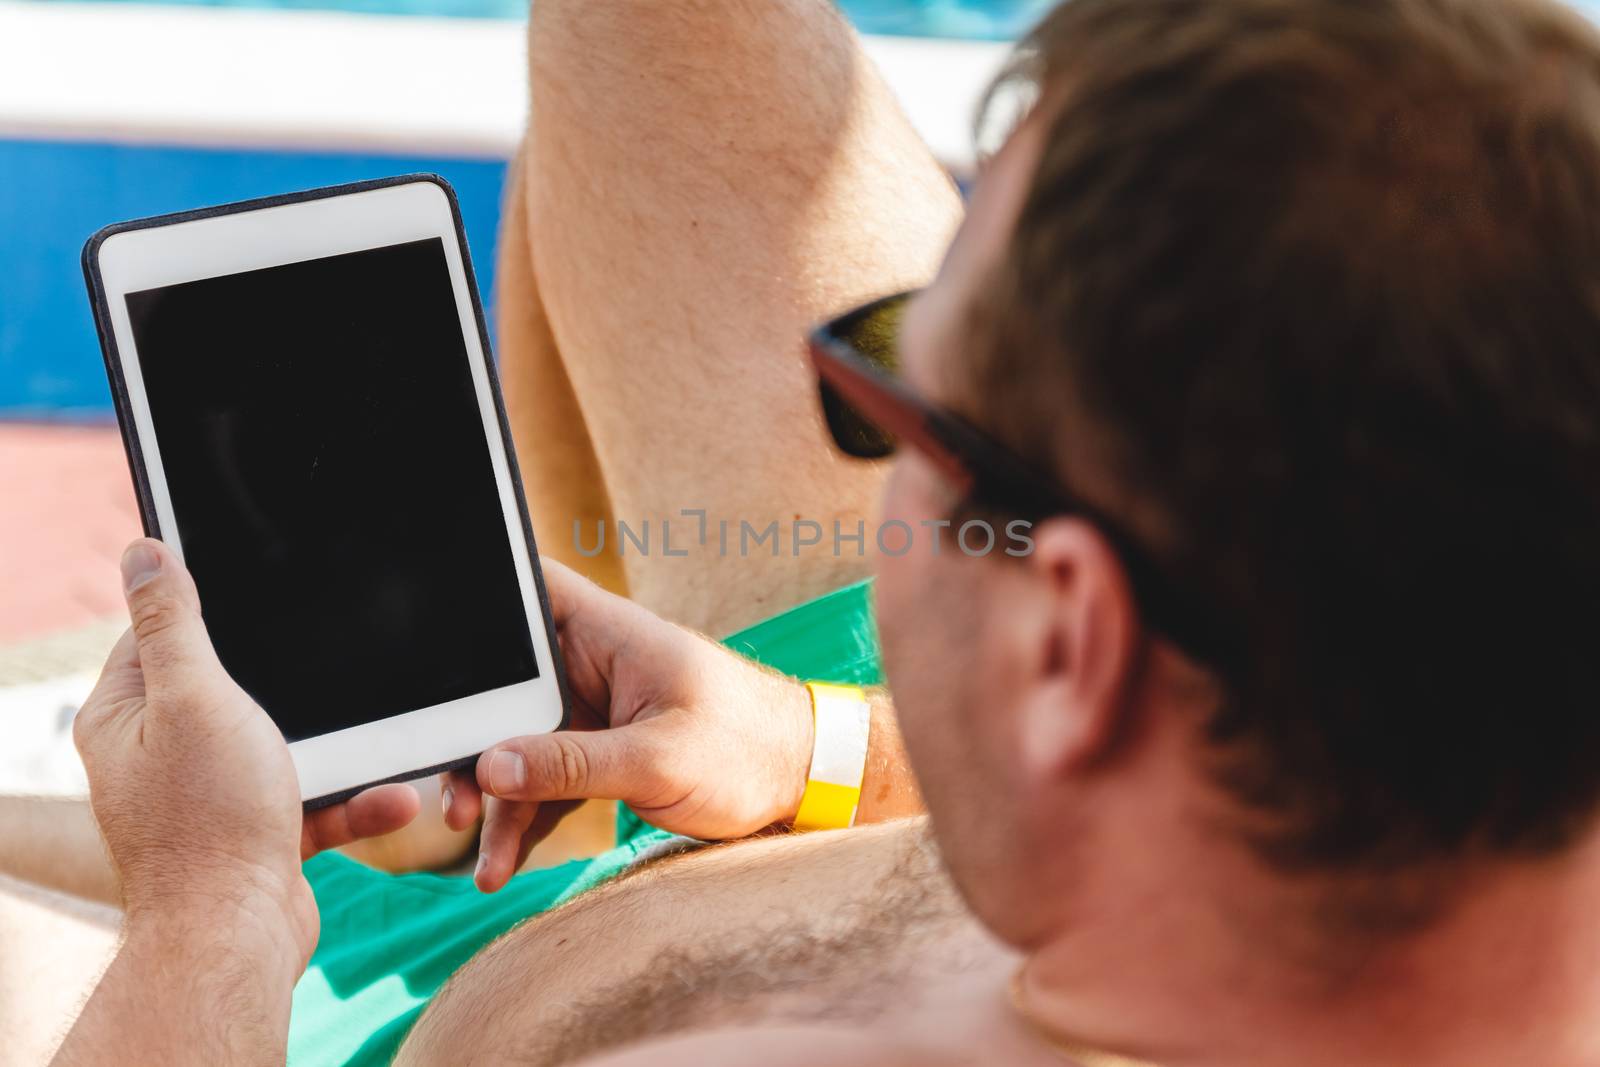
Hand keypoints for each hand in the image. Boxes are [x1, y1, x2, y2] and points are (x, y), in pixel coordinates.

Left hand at [73, 539, 420, 963]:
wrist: (238, 936)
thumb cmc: (209, 819)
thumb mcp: (195, 696)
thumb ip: (174, 622)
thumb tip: (143, 550)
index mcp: (126, 715)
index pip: (160, 633)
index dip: (212, 608)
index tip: (268, 588)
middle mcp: (161, 755)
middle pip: (236, 687)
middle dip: (302, 686)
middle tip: (343, 668)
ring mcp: (212, 797)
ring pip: (289, 746)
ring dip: (348, 750)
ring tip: (393, 750)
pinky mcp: (258, 834)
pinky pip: (316, 799)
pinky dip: (356, 800)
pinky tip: (395, 799)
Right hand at [443, 559, 814, 891]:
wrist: (803, 784)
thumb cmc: (749, 748)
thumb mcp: (658, 759)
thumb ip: (572, 761)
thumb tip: (488, 766)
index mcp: (608, 634)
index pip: (527, 589)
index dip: (476, 599)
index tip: (421, 644)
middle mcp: (591, 665)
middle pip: (502, 687)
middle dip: (469, 743)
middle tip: (448, 799)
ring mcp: (592, 711)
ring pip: (515, 745)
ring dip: (494, 800)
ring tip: (481, 860)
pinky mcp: (598, 754)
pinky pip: (542, 783)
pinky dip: (523, 822)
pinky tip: (500, 866)